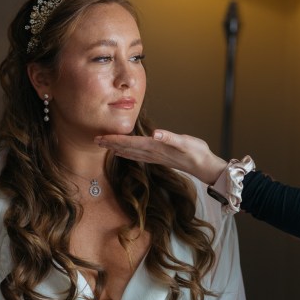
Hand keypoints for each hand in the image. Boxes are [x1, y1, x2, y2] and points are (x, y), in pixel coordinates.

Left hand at [94, 130, 226, 185]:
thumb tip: (156, 133)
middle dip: (110, 144)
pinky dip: (127, 152)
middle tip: (95, 140)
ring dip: (116, 148)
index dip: (114, 140)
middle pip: (126, 148)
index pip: (130, 142)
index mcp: (155, 147)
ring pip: (130, 152)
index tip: (100, 138)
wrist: (204, 165)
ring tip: (104, 145)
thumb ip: (170, 137)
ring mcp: (154, 156)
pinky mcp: (158, 157)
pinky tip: (122, 153)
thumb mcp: (185, 142)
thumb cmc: (196, 151)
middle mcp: (152, 153)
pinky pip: (137, 155)